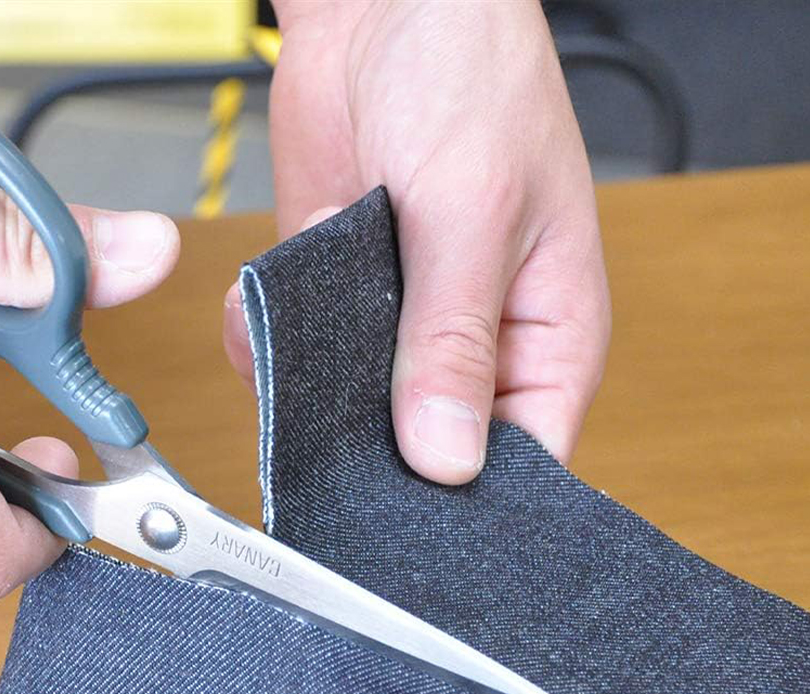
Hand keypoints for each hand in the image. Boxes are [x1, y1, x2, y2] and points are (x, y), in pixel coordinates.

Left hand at [224, 0, 609, 482]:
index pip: (523, 466)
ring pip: (348, 420)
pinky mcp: (333, 308)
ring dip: (311, 390)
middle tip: (326, 436)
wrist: (378, 6)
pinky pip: (293, 364)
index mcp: (546, 342)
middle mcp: (472, 353)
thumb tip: (445, 459)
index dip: (471, 505)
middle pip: (426, 458)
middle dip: (373, 454)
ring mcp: (396, 336)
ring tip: (299, 333)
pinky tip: (267, 303)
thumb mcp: (473, 212)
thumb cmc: (469, 78)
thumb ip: (452, 341)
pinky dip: (268, 342)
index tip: (407, 523)